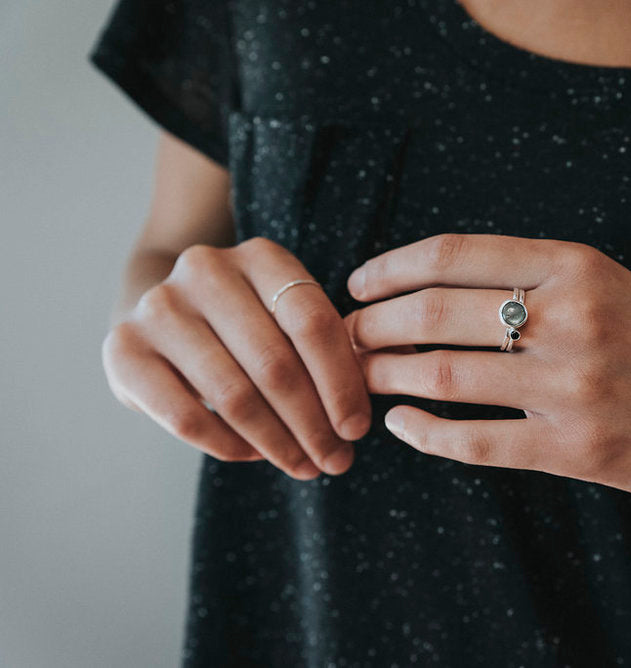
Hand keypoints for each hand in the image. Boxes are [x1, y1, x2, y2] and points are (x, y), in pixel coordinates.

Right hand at [101, 237, 370, 479]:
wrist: (165, 319)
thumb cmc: (251, 327)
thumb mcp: (291, 321)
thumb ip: (330, 352)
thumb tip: (363, 413)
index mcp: (260, 257)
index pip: (313, 323)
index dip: (341, 384)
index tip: (357, 431)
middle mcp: (205, 270)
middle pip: (276, 363)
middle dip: (313, 424)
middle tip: (335, 461)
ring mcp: (159, 306)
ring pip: (234, 395)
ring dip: (277, 442)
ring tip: (304, 466)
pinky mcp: (123, 349)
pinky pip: (186, 417)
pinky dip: (229, 445)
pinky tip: (255, 455)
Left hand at [343, 233, 630, 511]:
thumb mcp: (610, 287)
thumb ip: (534, 278)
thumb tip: (433, 284)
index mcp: (578, 266)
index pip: (455, 253)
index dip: (390, 268)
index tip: (357, 284)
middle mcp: (574, 317)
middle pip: (435, 311)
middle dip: (370, 324)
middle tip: (342, 337)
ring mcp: (576, 386)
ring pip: (444, 374)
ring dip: (384, 375)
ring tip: (357, 378)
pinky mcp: (577, 451)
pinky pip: (475, 441)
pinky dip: (424, 433)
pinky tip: (401, 424)